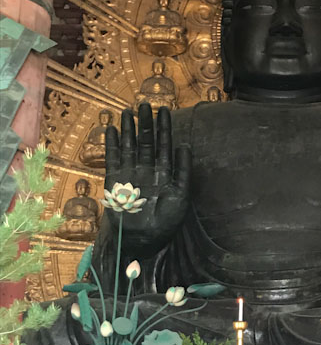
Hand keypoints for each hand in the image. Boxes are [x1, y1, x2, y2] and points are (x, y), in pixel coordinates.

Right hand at [104, 103, 190, 253]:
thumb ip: (182, 170)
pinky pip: (113, 159)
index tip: (165, 110)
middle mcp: (147, 171)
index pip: (165, 145)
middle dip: (146, 123)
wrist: (142, 241)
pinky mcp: (115, 181)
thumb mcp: (181, 195)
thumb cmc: (165, 222)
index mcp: (165, 173)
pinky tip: (112, 130)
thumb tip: (184, 145)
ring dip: (128, 129)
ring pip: (129, 147)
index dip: (164, 128)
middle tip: (145, 104)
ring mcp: (130, 174)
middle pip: (146, 142)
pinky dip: (112, 145)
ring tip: (127, 112)